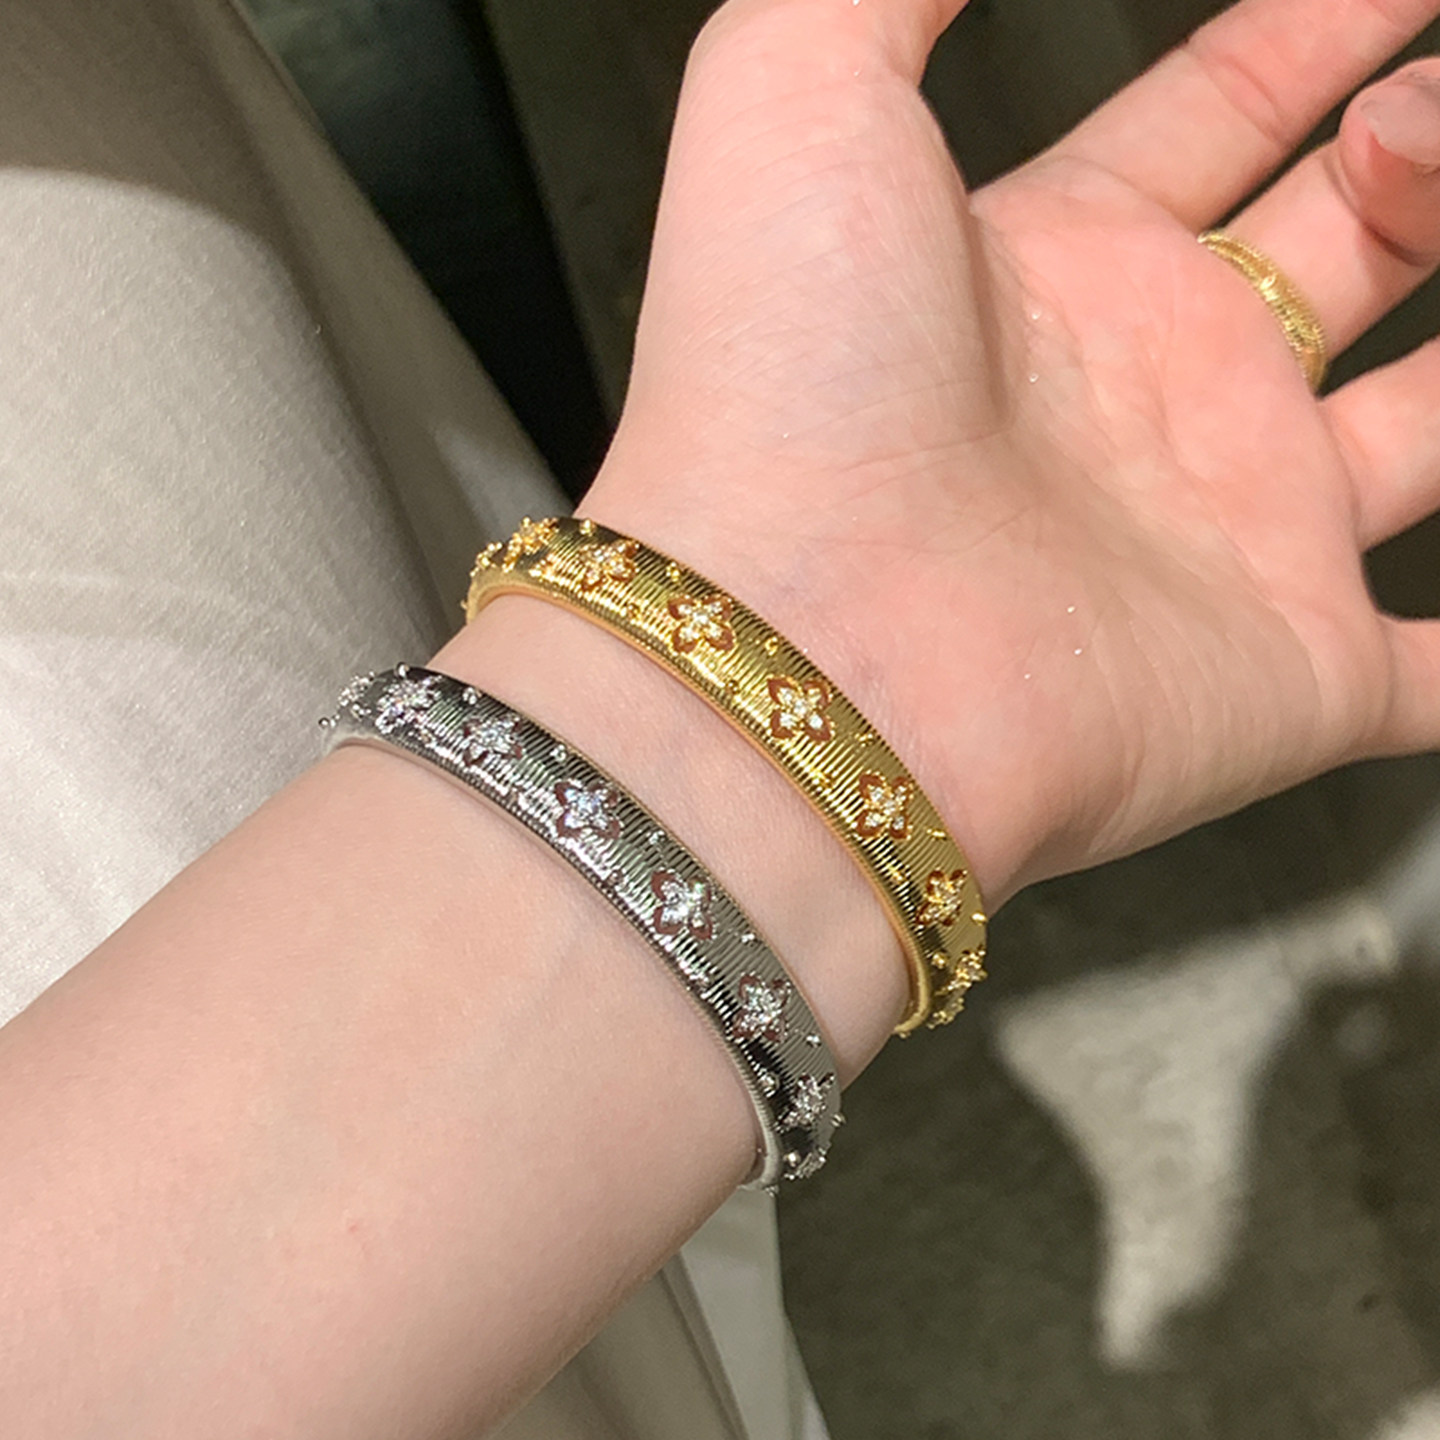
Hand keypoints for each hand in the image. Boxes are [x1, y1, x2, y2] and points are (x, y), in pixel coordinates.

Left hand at [587, 0, 1439, 904]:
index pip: (1219, 111)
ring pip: (1431, 418)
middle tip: (1425, 111)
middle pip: (1347, 240)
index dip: (1317, 29)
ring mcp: (1232, 542)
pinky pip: (1438, 660)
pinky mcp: (1294, 681)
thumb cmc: (774, 381)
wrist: (799, 643)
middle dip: (1423, 145)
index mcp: (1055, 266)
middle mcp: (1152, 399)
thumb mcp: (796, 87)